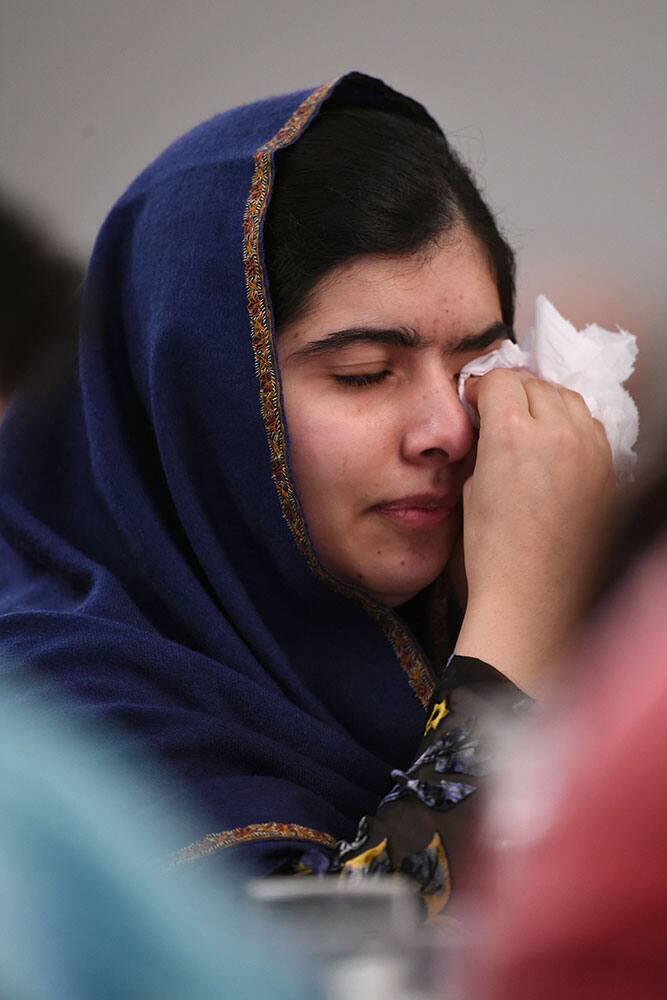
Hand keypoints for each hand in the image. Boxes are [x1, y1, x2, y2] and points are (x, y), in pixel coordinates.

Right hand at [454, 369, 615, 695]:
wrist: (532, 596)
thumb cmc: (490, 550)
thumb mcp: (471, 487)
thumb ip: (483, 444)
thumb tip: (488, 423)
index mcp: (511, 434)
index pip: (501, 380)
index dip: (482, 388)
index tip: (475, 402)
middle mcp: (556, 433)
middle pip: (536, 384)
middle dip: (514, 391)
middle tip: (497, 410)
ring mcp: (588, 451)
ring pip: (569, 400)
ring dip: (546, 402)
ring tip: (529, 423)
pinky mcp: (606, 471)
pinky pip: (590, 428)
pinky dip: (571, 426)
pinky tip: (556, 446)